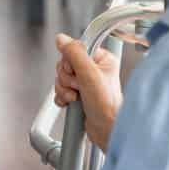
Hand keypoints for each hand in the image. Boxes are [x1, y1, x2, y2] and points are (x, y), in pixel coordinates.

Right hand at [54, 33, 122, 151]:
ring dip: (65, 89)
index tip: (76, 70)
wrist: (107, 130)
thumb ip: (74, 53)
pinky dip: (62, 97)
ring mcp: (86, 83)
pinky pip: (61, 90)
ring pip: (61, 78)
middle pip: (65, 64)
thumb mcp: (89, 74)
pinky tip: (71, 103)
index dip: (71, 61)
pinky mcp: (79, 95)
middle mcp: (94, 69)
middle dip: (67, 78)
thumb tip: (61, 39)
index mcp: (102, 59)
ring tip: (76, 97)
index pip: (75, 49)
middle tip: (79, 86)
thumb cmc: (107, 106)